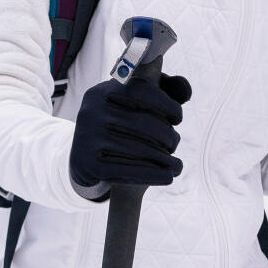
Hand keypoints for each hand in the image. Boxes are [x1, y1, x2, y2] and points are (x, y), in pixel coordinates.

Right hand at [69, 68, 192, 194]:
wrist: (82, 159)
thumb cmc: (116, 126)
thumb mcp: (130, 103)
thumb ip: (161, 90)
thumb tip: (185, 90)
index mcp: (103, 91)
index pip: (142, 90)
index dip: (167, 104)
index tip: (178, 118)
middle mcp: (93, 111)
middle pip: (144, 123)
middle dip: (167, 135)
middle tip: (174, 144)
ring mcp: (89, 138)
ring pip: (139, 149)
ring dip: (165, 159)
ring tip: (177, 165)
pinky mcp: (91, 164)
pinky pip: (128, 171)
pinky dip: (153, 175)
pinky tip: (168, 177)